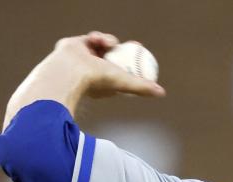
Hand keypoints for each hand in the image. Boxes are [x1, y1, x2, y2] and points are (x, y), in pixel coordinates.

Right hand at [51, 31, 165, 98]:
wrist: (71, 70)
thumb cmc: (97, 80)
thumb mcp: (124, 83)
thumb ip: (142, 88)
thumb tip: (162, 93)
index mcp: (103, 81)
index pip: (121, 70)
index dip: (132, 63)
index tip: (141, 56)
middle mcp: (92, 70)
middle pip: (113, 56)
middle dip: (124, 50)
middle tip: (135, 45)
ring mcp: (82, 58)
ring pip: (102, 46)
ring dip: (109, 42)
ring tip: (110, 44)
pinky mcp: (73, 46)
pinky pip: (90, 38)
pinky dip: (97, 37)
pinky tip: (99, 40)